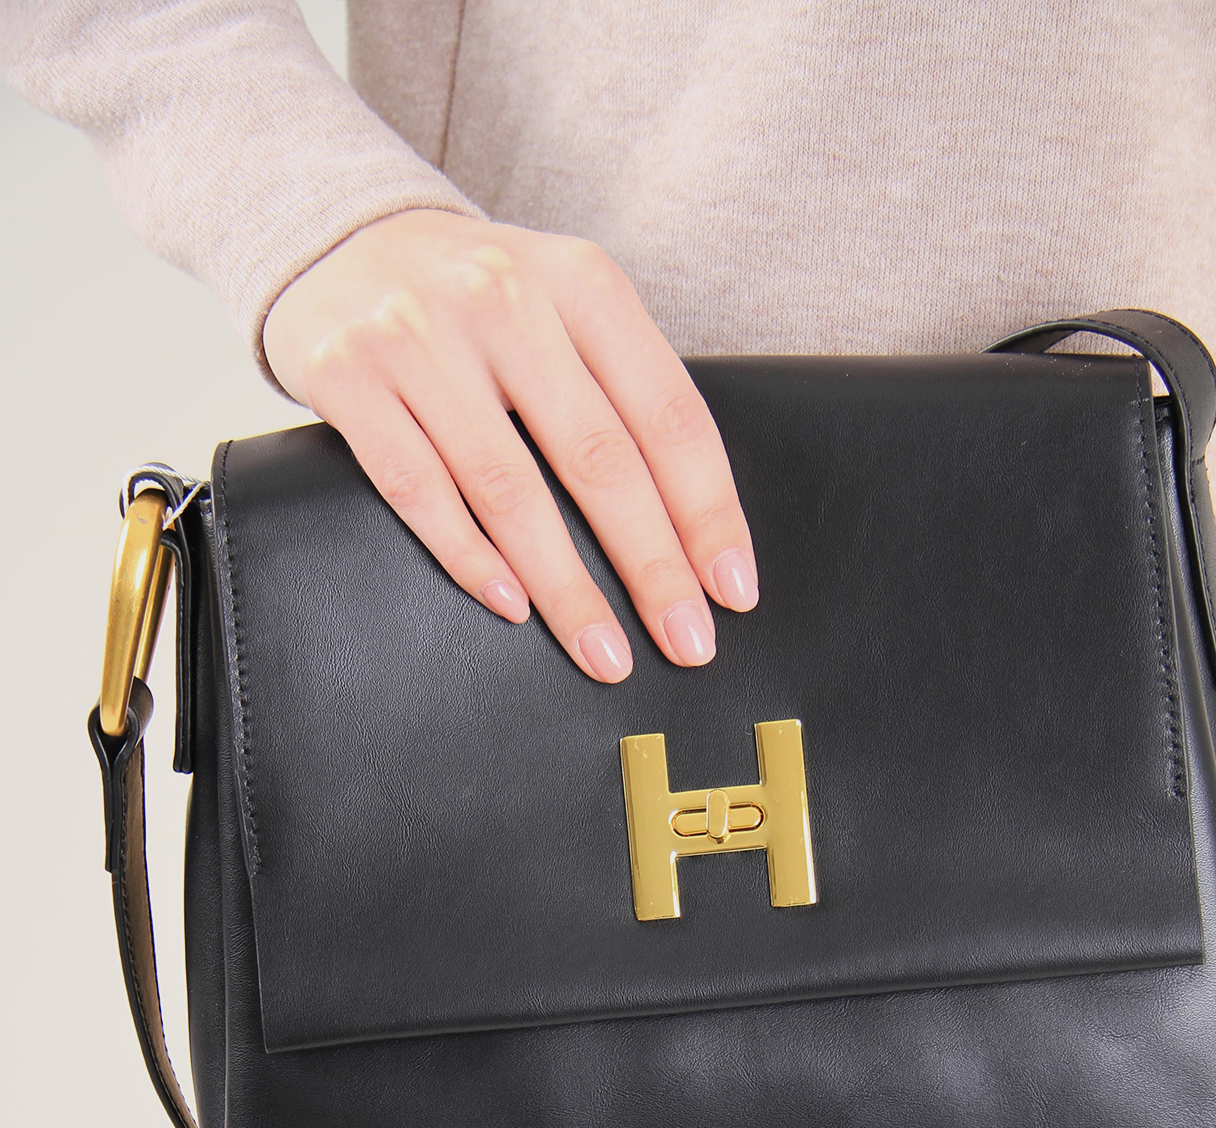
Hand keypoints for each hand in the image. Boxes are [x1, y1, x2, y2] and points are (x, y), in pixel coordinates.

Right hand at [263, 209, 758, 682]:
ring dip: (567, 588)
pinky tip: (513, 607)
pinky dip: (469, 558)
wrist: (336, 239)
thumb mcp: (564, 309)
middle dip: (652, 567)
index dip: (707, 510)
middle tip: (687, 642)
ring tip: (606, 654)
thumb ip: (621, 388)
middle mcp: (502, 297)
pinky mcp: (346, 375)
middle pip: (598, 458)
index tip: (733, 590)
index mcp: (580, 280)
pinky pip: (417, 489)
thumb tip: (694, 532)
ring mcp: (418, 336)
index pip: (667, 413)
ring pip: (509, 489)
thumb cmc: (480, 306)